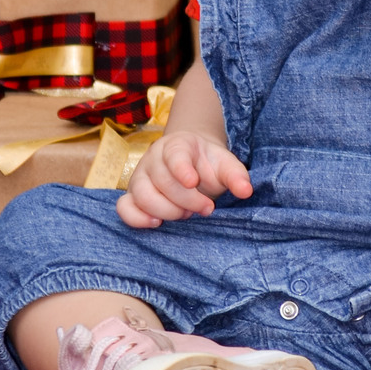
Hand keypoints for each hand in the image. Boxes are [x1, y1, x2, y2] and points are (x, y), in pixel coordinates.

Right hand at [116, 129, 251, 228]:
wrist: (189, 162)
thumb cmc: (206, 163)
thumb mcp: (224, 164)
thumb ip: (236, 175)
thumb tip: (246, 191)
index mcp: (176, 145)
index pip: (174, 155)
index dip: (182, 169)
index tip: (194, 182)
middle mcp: (153, 159)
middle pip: (162, 182)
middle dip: (187, 200)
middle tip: (206, 207)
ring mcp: (140, 178)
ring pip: (143, 196)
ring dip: (166, 211)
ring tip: (186, 215)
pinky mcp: (132, 195)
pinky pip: (124, 208)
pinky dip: (137, 218)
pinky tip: (157, 224)